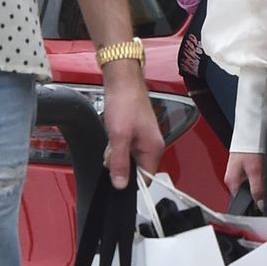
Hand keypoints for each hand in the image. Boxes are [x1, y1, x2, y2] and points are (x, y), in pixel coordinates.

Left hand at [101, 66, 163, 188]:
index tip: (117, 177)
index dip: (130, 182)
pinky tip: (112, 135)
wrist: (122, 81)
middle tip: (112, 151)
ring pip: (128, 159)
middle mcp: (152, 145)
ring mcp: (144, 139)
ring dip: (116, 154)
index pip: (146, 179)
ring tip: (113, 138)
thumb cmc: (125, 102)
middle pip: (136, 169)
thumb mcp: (119, 136)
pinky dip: (116, 145)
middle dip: (120, 165)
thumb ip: (119, 162)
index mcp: (153, 148)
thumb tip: (120, 184)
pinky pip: (125, 148)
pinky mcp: (136, 133)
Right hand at [225, 150, 264, 205]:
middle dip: (258, 192)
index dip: (254, 204)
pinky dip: (259, 174)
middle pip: (247, 193)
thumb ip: (257, 189)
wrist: (250, 131)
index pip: (241, 201)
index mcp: (232, 182)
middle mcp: (233, 179)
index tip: (263, 202)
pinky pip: (252, 176)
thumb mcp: (255, 171)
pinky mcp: (244, 167)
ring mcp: (237, 172)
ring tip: (263, 172)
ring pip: (251, 185)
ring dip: (259, 182)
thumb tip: (260, 204)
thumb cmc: (249, 147)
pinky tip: (262, 168)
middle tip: (264, 182)